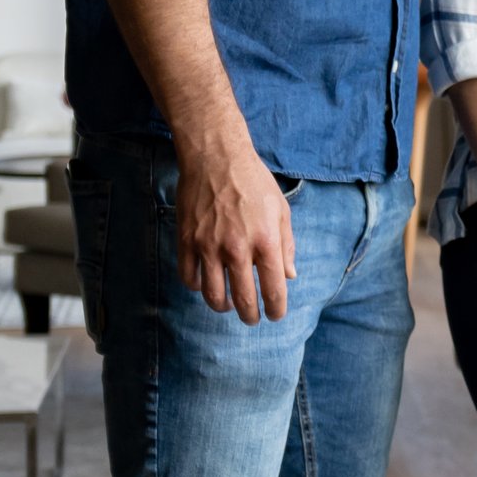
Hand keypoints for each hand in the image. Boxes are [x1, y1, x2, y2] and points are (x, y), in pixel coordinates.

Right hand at [175, 133, 294, 321]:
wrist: (216, 157)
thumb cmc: (254, 182)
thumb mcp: (281, 210)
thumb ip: (287, 245)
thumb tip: (289, 276)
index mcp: (266, 242)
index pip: (273, 290)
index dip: (276, 309)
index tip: (275, 315)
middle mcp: (237, 248)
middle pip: (243, 299)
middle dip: (250, 316)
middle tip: (251, 319)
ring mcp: (209, 246)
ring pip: (212, 295)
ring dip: (222, 306)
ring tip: (228, 305)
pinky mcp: (187, 240)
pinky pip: (188, 277)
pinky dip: (197, 287)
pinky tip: (205, 284)